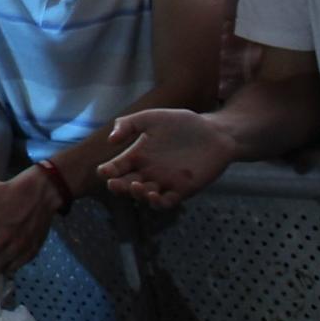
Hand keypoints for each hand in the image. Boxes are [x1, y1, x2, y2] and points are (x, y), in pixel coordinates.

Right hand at [98, 108, 236, 208]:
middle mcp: (147, 172)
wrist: (215, 133)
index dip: (107, 171)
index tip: (104, 170)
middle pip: (126, 185)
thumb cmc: (183, 123)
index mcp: (137, 155)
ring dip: (137, 195)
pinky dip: (158, 202)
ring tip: (136, 187)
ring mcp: (164, 183)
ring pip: (144, 196)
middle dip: (118, 187)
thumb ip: (129, 124)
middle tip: (114, 183)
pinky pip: (166, 202)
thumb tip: (111, 140)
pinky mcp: (181, 191)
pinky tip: (154, 195)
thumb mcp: (152, 118)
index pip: (116, 168)